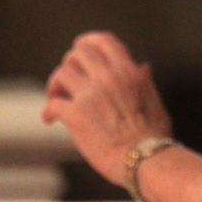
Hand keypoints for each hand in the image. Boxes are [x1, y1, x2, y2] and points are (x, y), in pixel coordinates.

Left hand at [42, 32, 171, 186]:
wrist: (145, 160)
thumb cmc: (154, 136)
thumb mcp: (154, 101)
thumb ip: (144, 81)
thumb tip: (143, 67)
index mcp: (128, 72)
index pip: (103, 41)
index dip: (88, 42)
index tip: (80, 49)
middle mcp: (108, 78)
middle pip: (77, 53)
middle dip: (70, 63)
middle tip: (68, 79)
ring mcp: (90, 96)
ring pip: (61, 73)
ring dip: (55, 85)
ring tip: (56, 97)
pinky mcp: (76, 116)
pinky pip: (52, 105)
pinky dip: (48, 111)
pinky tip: (51, 119)